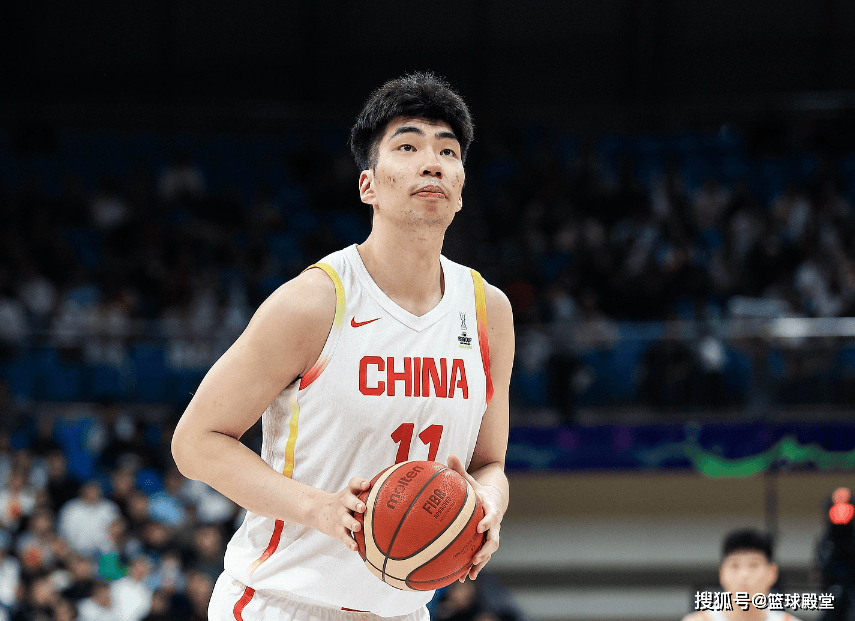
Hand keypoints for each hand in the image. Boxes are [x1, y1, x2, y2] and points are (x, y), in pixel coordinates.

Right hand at [312, 477, 368, 551]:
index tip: (367, 484)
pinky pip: (343, 536)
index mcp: (349, 492)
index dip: (359, 483)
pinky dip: (349, 542)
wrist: (319, 510)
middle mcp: (344, 503)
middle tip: (363, 508)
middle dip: (355, 503)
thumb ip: (370, 493)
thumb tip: (399, 491)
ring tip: (358, 527)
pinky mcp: (337, 529)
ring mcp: (340, 516)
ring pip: (345, 519)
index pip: (353, 483)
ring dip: (351, 523)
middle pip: (348, 500)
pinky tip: (355, 547)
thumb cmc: (345, 502)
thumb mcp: (352, 494)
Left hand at [447, 454, 503, 579]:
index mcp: (490, 509)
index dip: (488, 521)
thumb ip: (460, 469)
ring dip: (480, 564)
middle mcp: (493, 525)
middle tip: (477, 557)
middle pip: (494, 539)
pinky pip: (480, 557)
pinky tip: (462, 578)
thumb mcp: (471, 479)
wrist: (494, 500)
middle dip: (486, 549)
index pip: (492, 515)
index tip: (481, 526)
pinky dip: (473, 567)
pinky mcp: (485, 544)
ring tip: (469, 575)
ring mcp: (490, 536)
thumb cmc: (478, 490)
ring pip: (488, 552)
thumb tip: (449, 454)